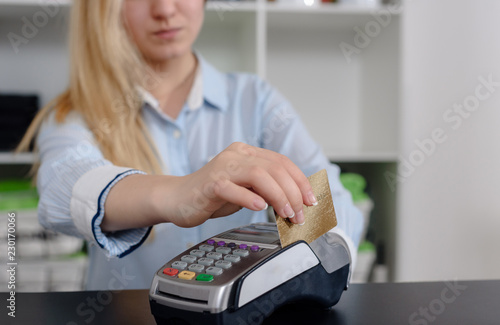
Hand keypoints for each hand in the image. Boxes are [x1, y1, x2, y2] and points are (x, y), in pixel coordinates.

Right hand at [166, 142, 317, 226]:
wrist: (177, 198)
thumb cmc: (212, 195)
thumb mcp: (246, 189)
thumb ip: (266, 190)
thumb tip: (295, 204)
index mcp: (247, 153)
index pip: (282, 162)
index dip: (301, 181)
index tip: (311, 201)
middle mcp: (237, 155)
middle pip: (275, 168)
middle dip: (293, 193)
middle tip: (300, 214)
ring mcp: (222, 167)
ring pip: (258, 175)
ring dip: (278, 196)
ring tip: (286, 214)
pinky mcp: (210, 183)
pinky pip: (233, 188)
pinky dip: (249, 198)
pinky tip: (260, 207)